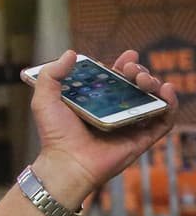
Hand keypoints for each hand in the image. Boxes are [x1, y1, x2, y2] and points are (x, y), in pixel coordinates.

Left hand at [30, 50, 178, 202]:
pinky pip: (164, 120)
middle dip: (139, 71)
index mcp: (96, 101)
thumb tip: (70, 53)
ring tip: (144, 80)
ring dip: (154, 83)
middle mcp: (115, 111)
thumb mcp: (44, 100)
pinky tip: (166, 91)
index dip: (124, 65)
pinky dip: (170, 104)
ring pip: (152, 99)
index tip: (127, 56)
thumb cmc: (54, 135)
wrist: (66, 162)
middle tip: (132, 69)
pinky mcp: (142, 139)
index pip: (116, 78)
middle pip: (136, 85)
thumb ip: (51, 75)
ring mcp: (130, 125)